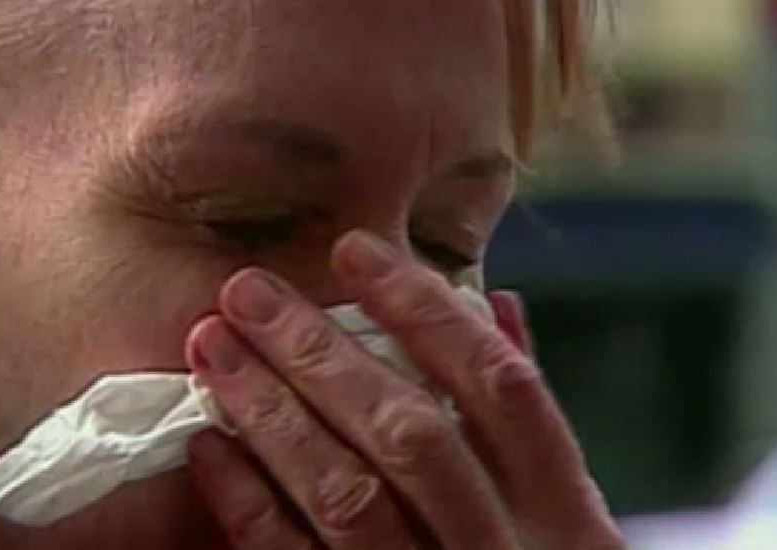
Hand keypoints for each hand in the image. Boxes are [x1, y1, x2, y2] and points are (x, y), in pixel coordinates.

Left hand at [184, 230, 623, 548]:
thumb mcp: (567, 513)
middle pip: (411, 433)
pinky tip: (209, 448)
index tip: (352, 250)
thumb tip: (499, 306)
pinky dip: (250, 508)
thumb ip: (528, 419)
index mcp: (566, 512)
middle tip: (247, 292)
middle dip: (322, 353)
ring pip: (349, 497)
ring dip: (273, 415)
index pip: (498, 385)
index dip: (424, 311)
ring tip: (213, 349)